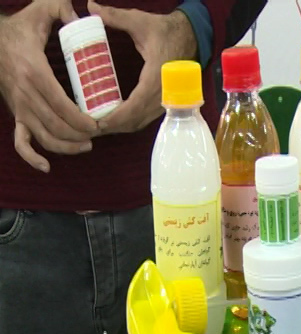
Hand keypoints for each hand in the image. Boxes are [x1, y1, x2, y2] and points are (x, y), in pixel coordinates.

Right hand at [0, 0, 98, 172]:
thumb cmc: (21, 27)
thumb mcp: (40, 10)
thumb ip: (61, 7)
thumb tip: (83, 14)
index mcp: (34, 72)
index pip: (61, 105)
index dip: (82, 120)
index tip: (100, 124)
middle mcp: (25, 94)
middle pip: (56, 125)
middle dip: (81, 135)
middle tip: (101, 133)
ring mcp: (20, 107)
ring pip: (43, 137)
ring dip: (66, 147)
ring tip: (86, 145)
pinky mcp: (16, 114)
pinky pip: (20, 142)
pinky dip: (32, 157)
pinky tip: (46, 167)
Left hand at [88, 2, 196, 134]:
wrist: (190, 38)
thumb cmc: (166, 31)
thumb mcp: (141, 21)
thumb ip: (115, 16)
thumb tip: (90, 7)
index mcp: (157, 77)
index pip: (135, 105)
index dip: (116, 117)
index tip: (98, 122)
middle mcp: (163, 94)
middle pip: (135, 121)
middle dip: (112, 127)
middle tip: (89, 126)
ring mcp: (165, 101)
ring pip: (140, 123)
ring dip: (119, 127)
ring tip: (97, 126)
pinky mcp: (163, 103)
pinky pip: (144, 119)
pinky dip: (128, 123)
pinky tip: (113, 120)